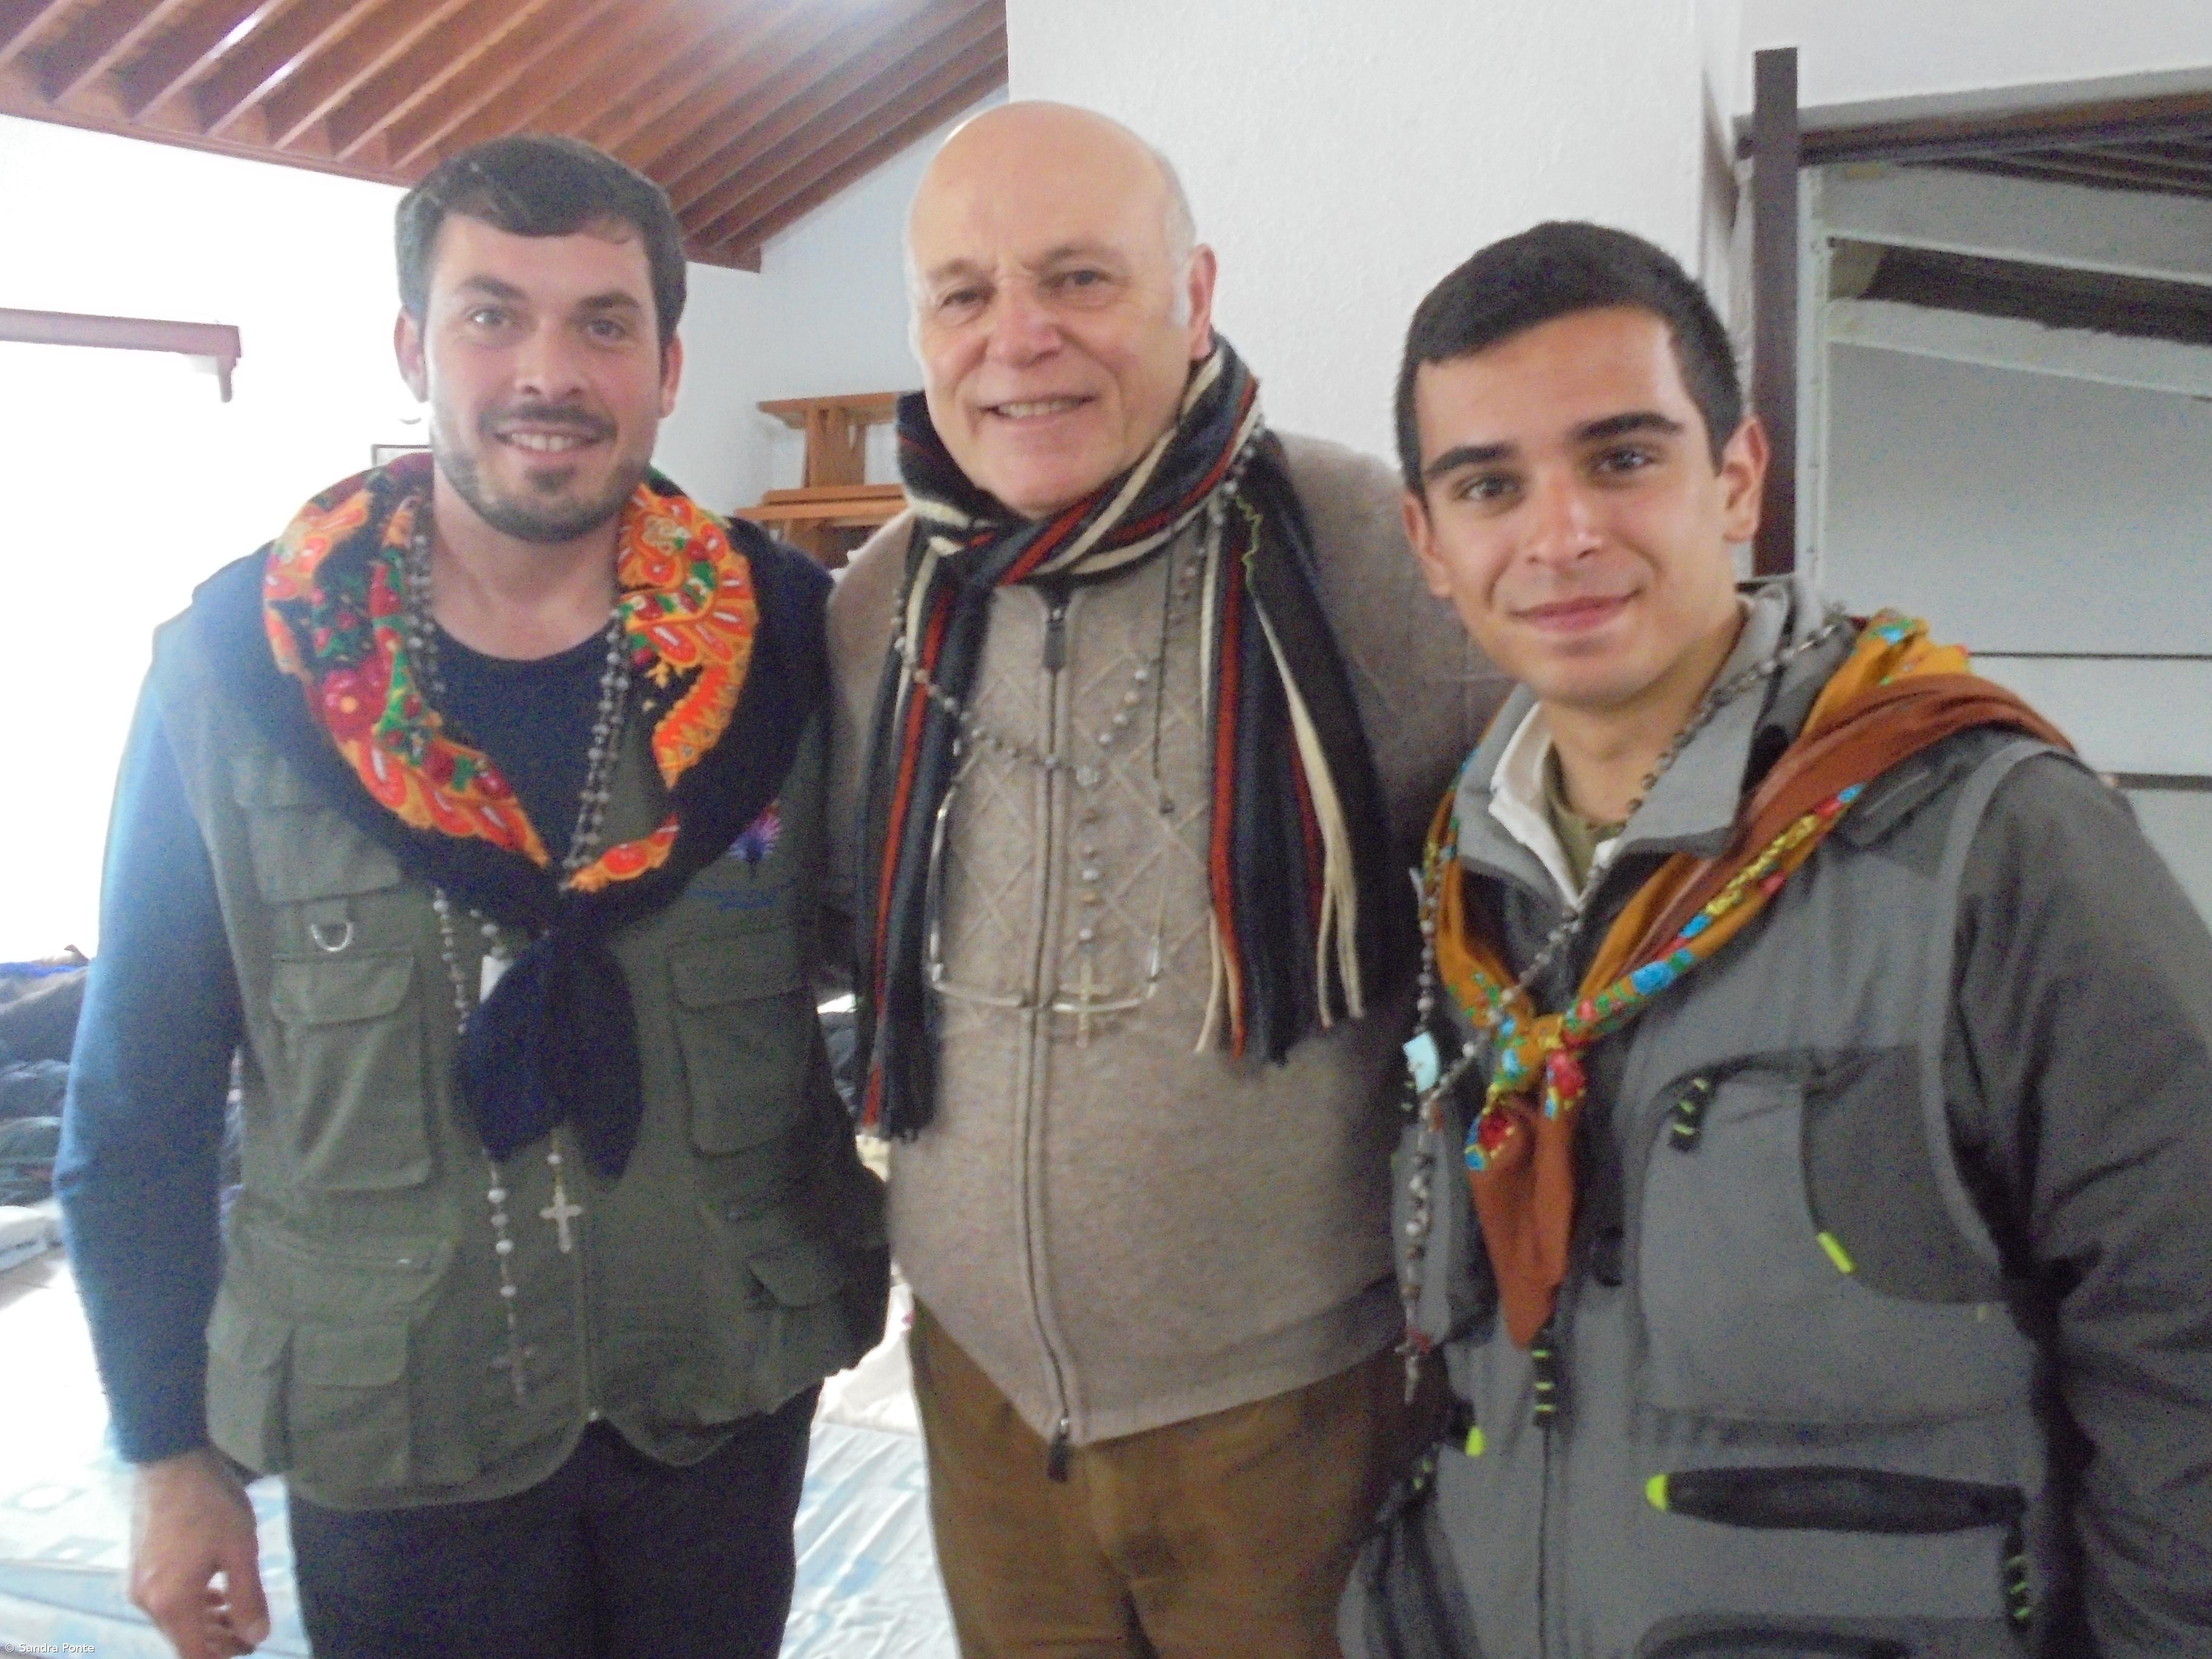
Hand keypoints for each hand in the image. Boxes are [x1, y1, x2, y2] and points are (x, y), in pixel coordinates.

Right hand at [129, 1448, 269, 1657]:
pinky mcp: (139, 1568)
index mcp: (171, 1603)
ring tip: (240, 1616)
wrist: (169, 1462)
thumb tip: (257, 1637)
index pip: (194, 1655)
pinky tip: (217, 1595)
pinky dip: (193, 1605)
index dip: (223, 1657)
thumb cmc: (210, 1504)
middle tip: (253, 1633)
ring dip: (207, 1624)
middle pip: (183, 1640)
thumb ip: (248, 1598)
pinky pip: (167, 1601)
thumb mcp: (240, 1550)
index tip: (251, 1649)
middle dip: (219, 1642)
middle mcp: (147, 1601)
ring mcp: (138, 1585)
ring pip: (175, 1621)